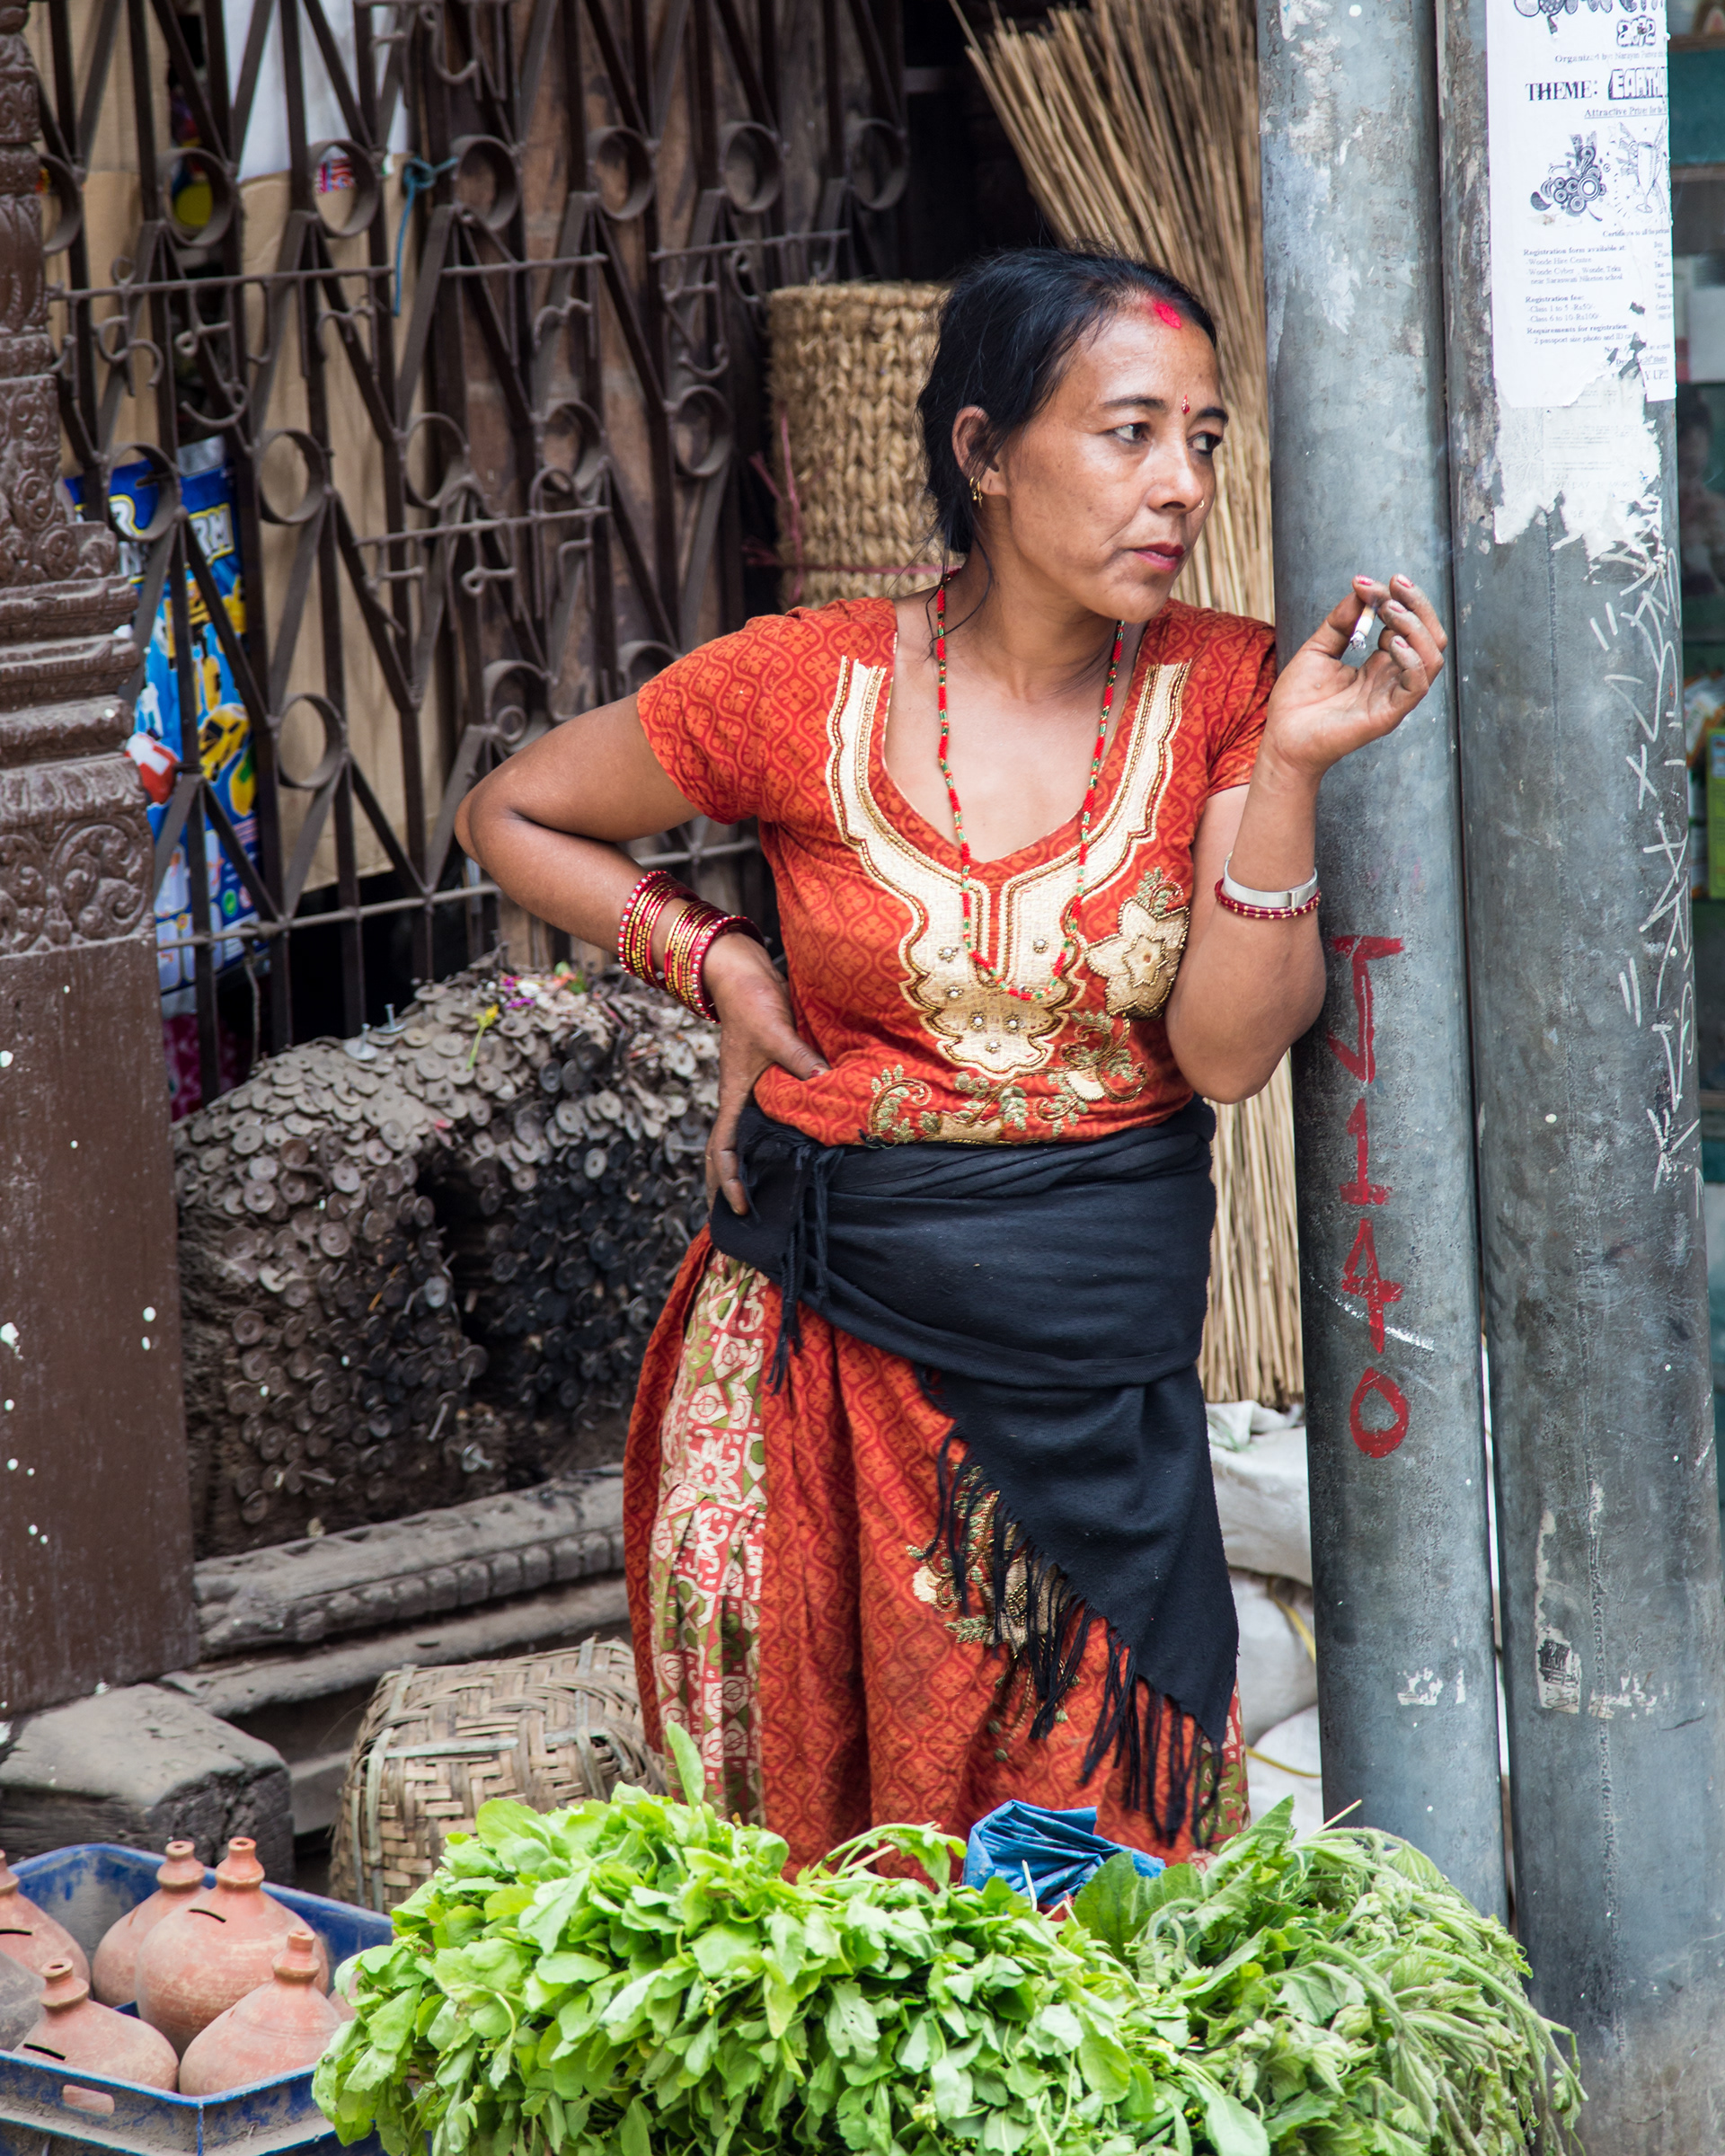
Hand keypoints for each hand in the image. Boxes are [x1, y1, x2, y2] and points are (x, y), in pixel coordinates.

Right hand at [702, 933, 828, 1214]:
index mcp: (734, 1096)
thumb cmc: (753, 1002)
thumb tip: (823, 1082)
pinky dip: (775, 1144)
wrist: (743, 975)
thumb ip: (797, 1058)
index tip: (738, 1208)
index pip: (722, 1150)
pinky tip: (795, 1155)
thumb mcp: (775, 1030)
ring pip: (747, 1142)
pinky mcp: (769, 1082)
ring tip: (769, 1202)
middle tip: (743, 1225)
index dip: (727, 1181)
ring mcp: (753, 1094)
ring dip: (752, 1171)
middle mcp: (741, 1101)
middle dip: (729, 1190)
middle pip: (728, 1156)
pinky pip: (769, 1122)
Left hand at [1260, 574, 1446, 783]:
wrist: (1281, 739)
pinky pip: (1416, 685)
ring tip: (1389, 611)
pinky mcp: (1387, 715)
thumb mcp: (1318, 649)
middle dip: (1416, 604)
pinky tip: (1392, 643)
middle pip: (1429, 636)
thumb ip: (1341, 621)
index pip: (1408, 625)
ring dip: (1415, 626)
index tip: (1366, 582)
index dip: (1395, 598)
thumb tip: (1361, 589)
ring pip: (1432, 656)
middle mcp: (1393, 679)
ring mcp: (1393, 697)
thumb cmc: (1298, 701)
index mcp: (1381, 664)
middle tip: (1392, 584)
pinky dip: (1411, 660)